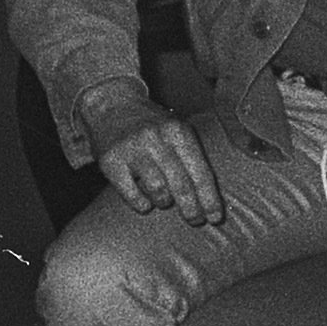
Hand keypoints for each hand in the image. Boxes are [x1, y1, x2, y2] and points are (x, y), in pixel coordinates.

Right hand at [94, 109, 224, 224]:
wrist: (111, 105)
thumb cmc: (152, 125)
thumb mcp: (177, 130)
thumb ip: (192, 156)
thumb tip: (211, 196)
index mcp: (179, 133)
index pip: (201, 173)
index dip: (210, 199)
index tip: (216, 218)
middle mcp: (157, 140)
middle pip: (181, 185)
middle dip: (191, 209)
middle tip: (196, 220)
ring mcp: (132, 150)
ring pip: (158, 190)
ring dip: (164, 202)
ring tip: (165, 202)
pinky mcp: (111, 161)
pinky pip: (130, 193)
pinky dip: (141, 203)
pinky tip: (145, 204)